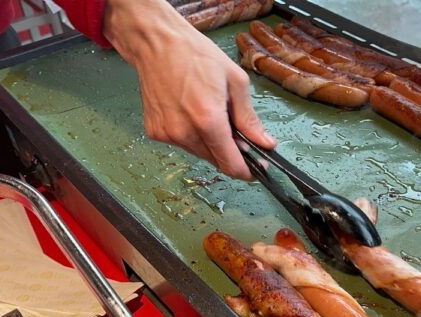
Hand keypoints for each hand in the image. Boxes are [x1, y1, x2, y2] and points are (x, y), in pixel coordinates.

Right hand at [103, 0, 274, 179]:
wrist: (156, 42)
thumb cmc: (196, 55)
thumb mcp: (235, 82)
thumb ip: (249, 119)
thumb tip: (265, 143)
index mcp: (208, 120)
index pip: (231, 164)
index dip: (247, 170)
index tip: (257, 166)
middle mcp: (184, 132)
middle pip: (216, 160)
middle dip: (230, 151)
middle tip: (235, 129)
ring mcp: (167, 134)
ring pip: (200, 153)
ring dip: (211, 143)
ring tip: (210, 113)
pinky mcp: (155, 132)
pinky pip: (183, 143)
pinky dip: (193, 135)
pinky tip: (191, 112)